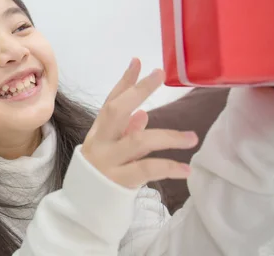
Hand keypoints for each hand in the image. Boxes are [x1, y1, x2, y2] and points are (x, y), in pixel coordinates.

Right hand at [81, 59, 198, 188]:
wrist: (81, 211)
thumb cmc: (99, 177)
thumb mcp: (110, 151)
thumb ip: (125, 133)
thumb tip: (143, 114)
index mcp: (98, 133)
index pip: (111, 102)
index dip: (124, 81)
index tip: (138, 61)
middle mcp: (100, 143)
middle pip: (116, 111)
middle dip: (138, 91)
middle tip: (159, 75)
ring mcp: (108, 161)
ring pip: (138, 141)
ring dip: (167, 136)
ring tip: (192, 138)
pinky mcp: (118, 181)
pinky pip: (146, 169)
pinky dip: (168, 168)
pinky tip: (186, 169)